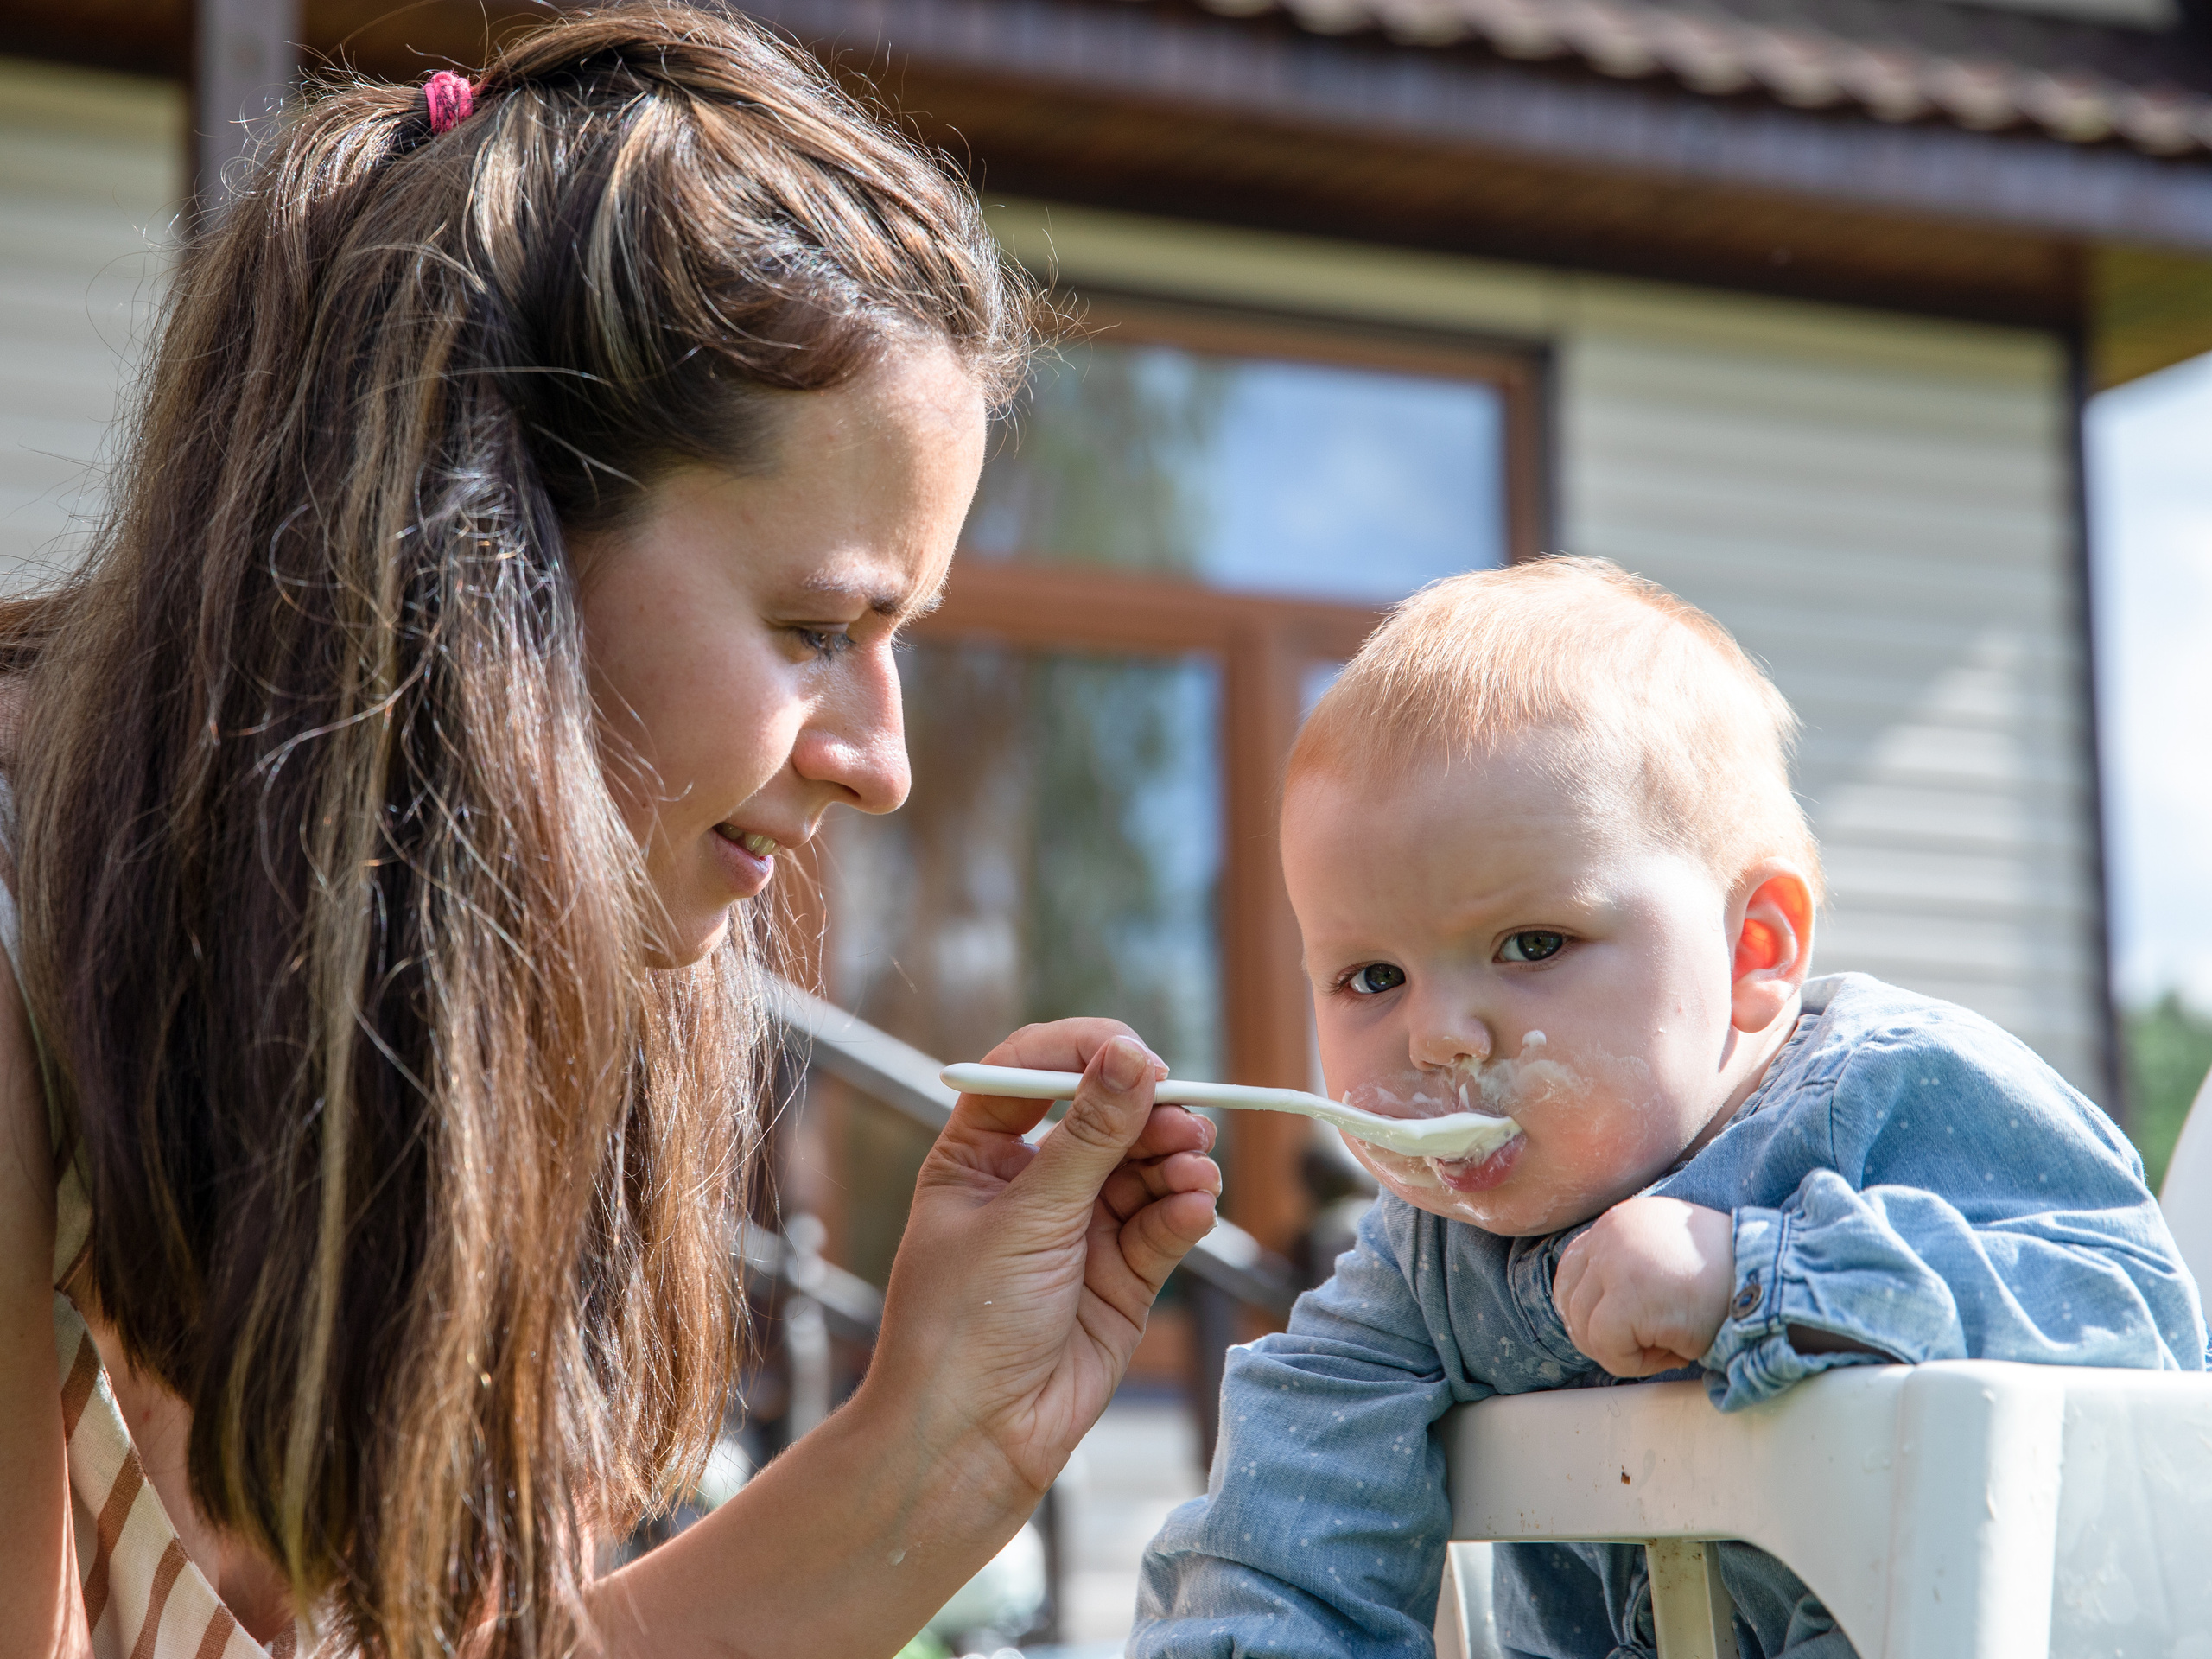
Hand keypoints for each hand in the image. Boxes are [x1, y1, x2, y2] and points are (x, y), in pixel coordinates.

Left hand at [861, 1019, 1221, 1497]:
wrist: (971, 1440)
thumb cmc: (964, 1323)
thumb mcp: (1025, 1217)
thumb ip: (1088, 1138)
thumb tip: (1133, 1057)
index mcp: (979, 1153)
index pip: (1036, 1071)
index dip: (1085, 1054)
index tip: (1135, 1055)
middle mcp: (1033, 1183)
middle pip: (1105, 1116)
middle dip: (1148, 1112)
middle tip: (1182, 1120)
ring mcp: (1081, 1229)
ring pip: (1145, 1167)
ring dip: (1176, 1159)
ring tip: (1194, 1170)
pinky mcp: (1123, 1275)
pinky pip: (1164, 1224)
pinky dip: (1185, 1210)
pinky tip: (1194, 1209)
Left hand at [1551, 1197, 1733, 1376]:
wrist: (1771, 1280)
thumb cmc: (1727, 1278)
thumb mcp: (1666, 1255)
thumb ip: (1628, 1265)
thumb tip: (1589, 1308)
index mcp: (1619, 1221)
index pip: (1573, 1267)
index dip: (1585, 1306)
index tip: (1611, 1330)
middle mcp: (1611, 1232)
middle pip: (1571, 1298)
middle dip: (1598, 1333)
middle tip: (1641, 1348)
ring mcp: (1616, 1261)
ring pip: (1585, 1326)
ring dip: (1623, 1350)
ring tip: (1667, 1347)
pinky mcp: (1629, 1295)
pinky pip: (1606, 1345)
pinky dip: (1634, 1363)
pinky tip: (1672, 1355)